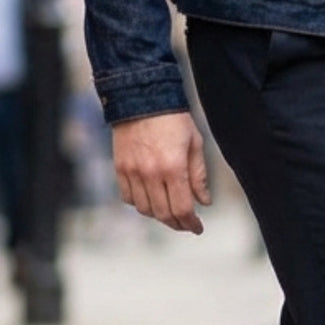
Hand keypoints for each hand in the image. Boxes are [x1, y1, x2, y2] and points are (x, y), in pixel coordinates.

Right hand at [113, 112, 211, 233]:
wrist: (141, 96)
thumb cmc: (173, 119)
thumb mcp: (194, 144)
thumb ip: (199, 176)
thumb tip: (204, 203)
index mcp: (173, 167)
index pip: (182, 208)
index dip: (191, 224)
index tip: (197, 228)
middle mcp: (151, 173)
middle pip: (163, 214)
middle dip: (177, 224)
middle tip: (186, 224)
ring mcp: (132, 172)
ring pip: (145, 209)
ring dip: (159, 215)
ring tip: (169, 211)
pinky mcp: (120, 168)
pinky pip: (128, 197)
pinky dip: (140, 204)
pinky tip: (151, 199)